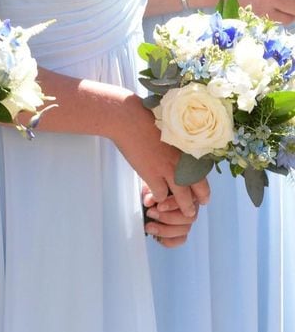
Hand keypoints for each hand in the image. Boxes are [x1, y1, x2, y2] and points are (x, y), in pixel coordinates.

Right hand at [111, 95, 210, 216]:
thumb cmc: (145, 118)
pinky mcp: (152, 174)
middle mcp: (181, 160)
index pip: (202, 170)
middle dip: (200, 198)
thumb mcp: (169, 129)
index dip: (204, 182)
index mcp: (187, 147)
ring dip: (184, 207)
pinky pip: (161, 195)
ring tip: (188, 213)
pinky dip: (159, 199)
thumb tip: (178, 149)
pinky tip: (155, 199)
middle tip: (201, 204)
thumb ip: (177, 142)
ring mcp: (167, 169)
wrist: (128, 119)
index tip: (204, 189)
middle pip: (198, 186)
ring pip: (182, 196)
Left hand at [141, 185, 200, 247]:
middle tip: (151, 214)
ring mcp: (187, 221)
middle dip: (168, 218)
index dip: (173, 204)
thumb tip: (149, 201)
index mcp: (188, 192)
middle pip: (189, 217)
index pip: (188, 199)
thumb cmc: (153, 189)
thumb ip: (150, 193)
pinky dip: (168, 240)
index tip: (159, 206)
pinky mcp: (181, 233)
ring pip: (185, 229)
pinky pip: (180, 240)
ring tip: (150, 226)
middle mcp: (191, 206)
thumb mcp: (149, 186)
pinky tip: (157, 236)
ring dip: (165, 230)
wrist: (149, 197)